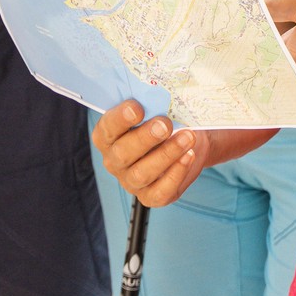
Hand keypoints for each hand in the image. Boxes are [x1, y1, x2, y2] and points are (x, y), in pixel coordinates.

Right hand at [94, 99, 211, 206]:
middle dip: (145, 138)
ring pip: (141, 174)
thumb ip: (151, 105)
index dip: (120, 119)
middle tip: (165, 124)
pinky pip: (159, 192)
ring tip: (187, 138)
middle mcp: (114, 161)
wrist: (186, 139)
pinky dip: (175, 174)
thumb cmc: (164, 120)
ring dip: (166, 154)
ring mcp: (130, 181)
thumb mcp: (156, 109)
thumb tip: (159, 98)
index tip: (138, 107)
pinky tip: (188, 156)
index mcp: (108, 137)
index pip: (107, 128)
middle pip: (122, 153)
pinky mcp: (150, 196)